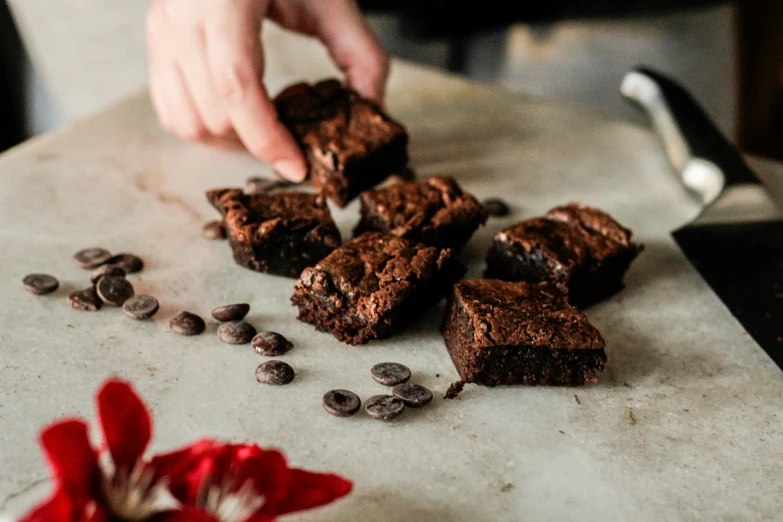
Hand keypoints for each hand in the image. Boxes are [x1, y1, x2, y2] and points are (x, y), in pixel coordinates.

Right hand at [146, 0, 389, 180]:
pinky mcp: (156, 43)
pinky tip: (237, 114)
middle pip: (212, 114)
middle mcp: (182, 15)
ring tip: (264, 124)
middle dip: (256, 141)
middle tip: (292, 136)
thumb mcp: (331, 1)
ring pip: (187, 122)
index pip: (236, 85)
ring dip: (230, 140)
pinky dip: (205, 128)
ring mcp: (162, 30)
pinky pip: (171, 112)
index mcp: (224, 0)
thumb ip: (361, 56)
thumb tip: (374, 112)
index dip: (267, 137)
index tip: (296, 166)